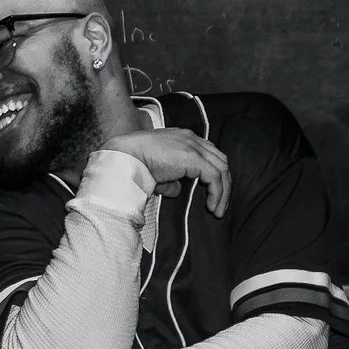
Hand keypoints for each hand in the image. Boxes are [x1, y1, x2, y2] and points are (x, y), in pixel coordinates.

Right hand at [99, 127, 229, 214]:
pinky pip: (215, 177)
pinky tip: (212, 206)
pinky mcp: (193, 158)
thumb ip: (169, 180)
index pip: (208, 153)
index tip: (213, 192)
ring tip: (217, 210)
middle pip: (219, 160)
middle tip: (219, 204)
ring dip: (223, 192)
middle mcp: (191, 139)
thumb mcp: (156, 172)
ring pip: (221, 169)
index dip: (214, 173)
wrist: (125, 156)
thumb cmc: (134, 162)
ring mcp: (194, 147)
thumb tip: (177, 191)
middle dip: (223, 183)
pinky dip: (217, 193)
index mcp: (183, 138)